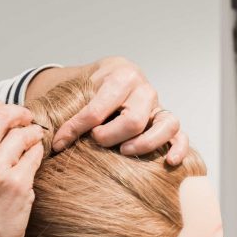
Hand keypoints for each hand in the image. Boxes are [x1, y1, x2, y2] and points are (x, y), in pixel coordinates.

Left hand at [51, 57, 187, 163]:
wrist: (105, 77)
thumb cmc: (90, 87)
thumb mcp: (77, 91)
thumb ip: (68, 113)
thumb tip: (56, 142)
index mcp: (120, 75)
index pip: (98, 108)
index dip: (76, 128)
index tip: (60, 142)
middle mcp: (143, 88)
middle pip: (133, 120)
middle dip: (109, 136)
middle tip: (95, 140)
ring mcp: (158, 105)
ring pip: (165, 125)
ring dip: (143, 143)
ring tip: (124, 152)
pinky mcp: (165, 119)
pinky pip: (179, 134)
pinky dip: (178, 147)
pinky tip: (169, 161)